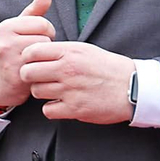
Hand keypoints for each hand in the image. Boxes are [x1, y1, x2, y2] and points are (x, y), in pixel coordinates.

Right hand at [0, 0, 55, 108]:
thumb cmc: (11, 49)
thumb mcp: (19, 28)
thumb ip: (35, 10)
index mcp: (6, 27)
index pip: (42, 23)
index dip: (47, 31)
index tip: (41, 37)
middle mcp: (5, 42)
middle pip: (45, 38)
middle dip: (46, 45)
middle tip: (39, 51)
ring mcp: (10, 60)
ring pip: (44, 53)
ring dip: (45, 57)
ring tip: (37, 59)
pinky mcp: (17, 77)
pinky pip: (42, 68)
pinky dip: (43, 69)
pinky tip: (37, 70)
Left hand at [18, 40, 135, 123]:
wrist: (132, 87)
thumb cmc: (109, 68)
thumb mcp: (85, 50)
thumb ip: (62, 51)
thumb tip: (40, 52)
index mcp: (70, 52)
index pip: (32, 51)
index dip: (28, 57)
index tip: (33, 62)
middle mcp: (67, 69)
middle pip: (28, 72)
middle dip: (30, 76)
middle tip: (38, 78)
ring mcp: (70, 90)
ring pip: (36, 91)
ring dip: (41, 92)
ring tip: (53, 90)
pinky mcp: (74, 109)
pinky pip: (47, 110)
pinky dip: (52, 108)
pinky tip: (60, 104)